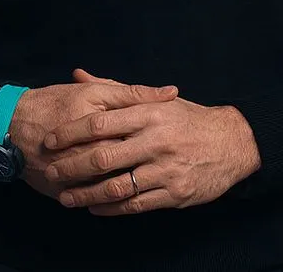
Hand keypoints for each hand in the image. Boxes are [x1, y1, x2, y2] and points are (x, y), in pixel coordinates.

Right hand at [0, 71, 179, 203]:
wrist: (12, 124)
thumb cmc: (56, 102)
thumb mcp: (95, 92)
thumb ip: (134, 93)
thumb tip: (172, 93)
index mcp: (97, 123)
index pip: (137, 137)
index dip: (157, 142)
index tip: (171, 143)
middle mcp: (84, 151)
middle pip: (126, 165)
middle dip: (147, 168)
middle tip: (163, 166)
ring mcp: (72, 174)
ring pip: (109, 187)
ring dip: (129, 187)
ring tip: (144, 182)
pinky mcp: (60, 190)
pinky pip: (88, 200)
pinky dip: (105, 201)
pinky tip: (119, 197)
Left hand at [40, 67, 260, 215]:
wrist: (232, 142)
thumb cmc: (188, 119)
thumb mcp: (156, 100)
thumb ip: (115, 90)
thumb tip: (79, 74)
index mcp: (148, 114)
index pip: (100, 123)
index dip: (70, 133)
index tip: (50, 140)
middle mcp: (155, 141)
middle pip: (103, 157)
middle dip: (71, 167)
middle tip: (51, 171)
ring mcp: (165, 169)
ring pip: (116, 186)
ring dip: (86, 194)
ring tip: (66, 198)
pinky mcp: (174, 193)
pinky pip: (135, 204)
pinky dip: (111, 208)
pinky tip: (95, 208)